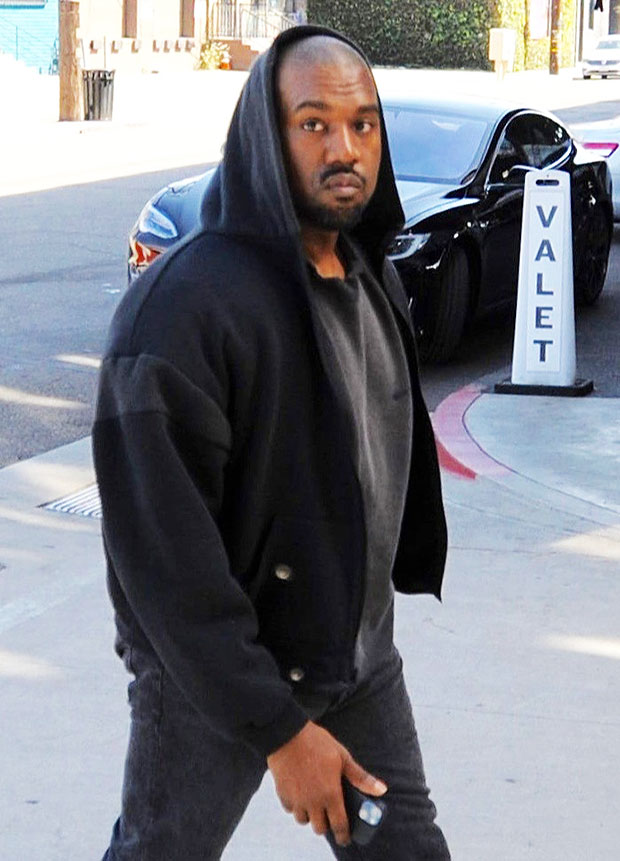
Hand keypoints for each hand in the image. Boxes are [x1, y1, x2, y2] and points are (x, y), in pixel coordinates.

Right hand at [266, 721, 387, 845]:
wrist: (287, 733)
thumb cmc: (317, 743)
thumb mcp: (342, 757)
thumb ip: (360, 777)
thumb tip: (382, 790)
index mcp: (330, 794)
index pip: (339, 825)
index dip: (343, 835)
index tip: (345, 838)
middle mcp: (313, 802)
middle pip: (320, 828)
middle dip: (326, 824)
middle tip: (329, 814)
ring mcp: (296, 800)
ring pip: (303, 820)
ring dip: (310, 815)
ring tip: (314, 802)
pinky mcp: (283, 794)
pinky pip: (290, 809)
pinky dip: (296, 806)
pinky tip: (300, 793)